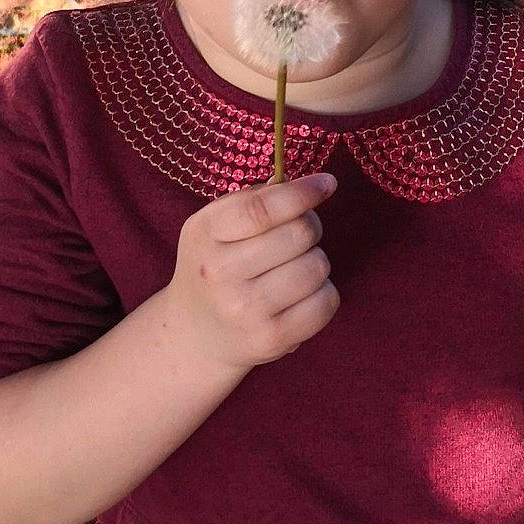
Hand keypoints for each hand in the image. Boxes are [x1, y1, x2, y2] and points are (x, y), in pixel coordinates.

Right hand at [168, 171, 338, 375]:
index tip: (326, 184)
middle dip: (310, 226)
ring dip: (316, 260)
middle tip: (301, 233)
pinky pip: (326, 302)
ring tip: (294, 267)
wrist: (196, 334)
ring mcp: (245, 310)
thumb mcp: (214, 225)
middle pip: (299, 234)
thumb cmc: (215, 266)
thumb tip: (310, 185)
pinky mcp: (271, 339)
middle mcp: (219, 274)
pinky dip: (323, 293)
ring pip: (317, 267)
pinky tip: (301, 295)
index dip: (302, 193)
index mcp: (204, 233)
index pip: (262, 209)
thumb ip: (255, 199)